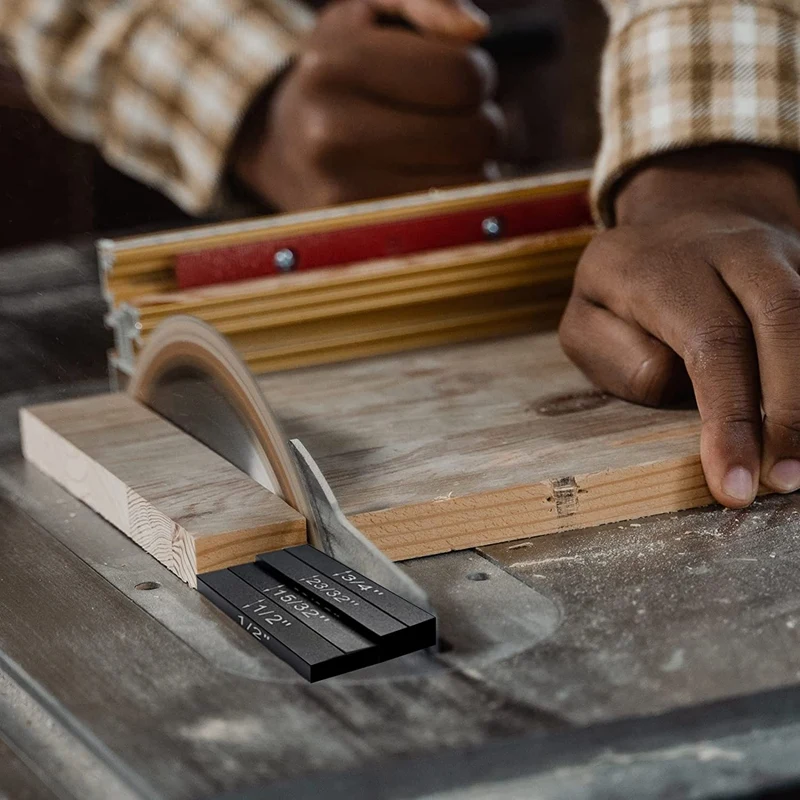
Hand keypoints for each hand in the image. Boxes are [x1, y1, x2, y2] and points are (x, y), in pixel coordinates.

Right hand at [232, 0, 503, 209]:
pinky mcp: (362, 232)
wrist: (284, 147)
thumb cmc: (343, 72)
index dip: (476, 72)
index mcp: (335, 67)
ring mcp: (343, 193)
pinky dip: (452, 196)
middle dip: (477, 120)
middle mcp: (330, 134)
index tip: (451, 75)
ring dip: (469, 163)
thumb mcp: (370, 12)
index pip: (465, 76)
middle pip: (477, 134)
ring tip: (430, 147)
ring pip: (472, 181)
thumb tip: (474, 31)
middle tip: (444, 116)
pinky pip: (450, 217)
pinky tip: (423, 178)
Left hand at [559, 147, 799, 507]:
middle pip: (781, 320)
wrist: (687, 213)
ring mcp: (782, 250)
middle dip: (788, 412)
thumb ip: (615, 357)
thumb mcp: (586, 320)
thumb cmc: (625, 289)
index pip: (709, 343)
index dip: (729, 417)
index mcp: (660, 267)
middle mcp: (731, 248)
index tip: (732, 484)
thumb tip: (677, 383)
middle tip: (783, 481)